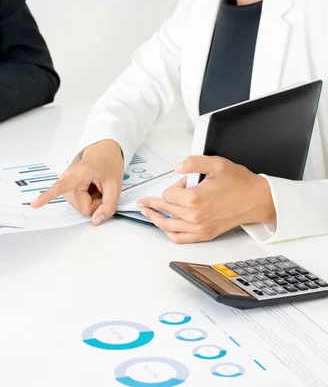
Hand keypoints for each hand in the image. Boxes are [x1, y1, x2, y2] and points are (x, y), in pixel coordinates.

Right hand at [31, 139, 124, 224]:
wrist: (103, 153)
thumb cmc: (108, 164)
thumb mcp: (116, 185)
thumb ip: (108, 205)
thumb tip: (95, 221)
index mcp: (79, 173)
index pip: (61, 187)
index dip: (47, 196)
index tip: (34, 204)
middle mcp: (68, 179)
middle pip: (82, 207)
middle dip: (95, 203)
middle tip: (101, 189)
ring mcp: (66, 185)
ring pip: (81, 208)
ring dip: (92, 201)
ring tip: (96, 187)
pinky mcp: (66, 190)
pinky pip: (79, 204)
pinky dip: (88, 200)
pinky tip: (91, 189)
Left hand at [137, 156, 275, 243]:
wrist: (258, 199)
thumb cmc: (240, 183)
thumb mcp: (217, 164)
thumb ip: (194, 162)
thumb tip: (177, 166)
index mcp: (195, 198)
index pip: (168, 195)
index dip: (173, 187)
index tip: (183, 183)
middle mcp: (195, 216)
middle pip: (165, 210)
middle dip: (153, 204)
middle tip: (142, 202)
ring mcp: (199, 228)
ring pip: (168, 226)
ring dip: (155, 219)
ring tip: (147, 213)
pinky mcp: (205, 234)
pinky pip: (180, 239)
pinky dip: (169, 233)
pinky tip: (164, 227)